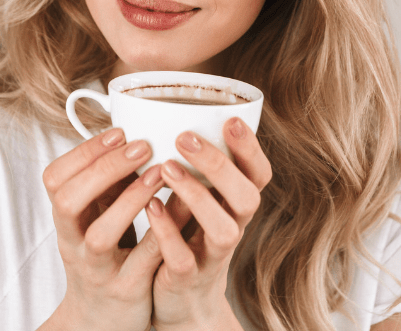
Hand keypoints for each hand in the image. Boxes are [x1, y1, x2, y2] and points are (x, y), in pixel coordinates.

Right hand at [42, 129, 164, 330]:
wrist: (100, 319)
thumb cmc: (103, 254)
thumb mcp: (95, 216)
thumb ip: (107, 182)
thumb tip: (133, 134)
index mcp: (66, 219)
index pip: (55, 178)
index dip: (83, 152)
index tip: (118, 132)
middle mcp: (73, 243)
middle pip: (69, 202)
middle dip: (104, 169)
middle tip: (140, 146)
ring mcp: (97, 269)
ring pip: (100, 236)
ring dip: (130, 199)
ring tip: (159, 173)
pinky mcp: (126, 290)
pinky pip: (142, 261)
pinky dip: (159, 233)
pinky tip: (178, 208)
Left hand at [146, 117, 271, 330]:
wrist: (182, 298)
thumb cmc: (188, 233)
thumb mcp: (200, 197)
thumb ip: (195, 165)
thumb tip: (171, 112)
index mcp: (236, 203)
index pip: (259, 174)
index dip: (250, 148)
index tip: (231, 120)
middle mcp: (233, 227)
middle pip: (247, 197)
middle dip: (219, 165)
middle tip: (186, 137)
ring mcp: (212, 255)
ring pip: (223, 229)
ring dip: (196, 195)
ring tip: (167, 167)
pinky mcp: (188, 278)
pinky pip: (183, 258)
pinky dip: (168, 230)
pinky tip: (151, 205)